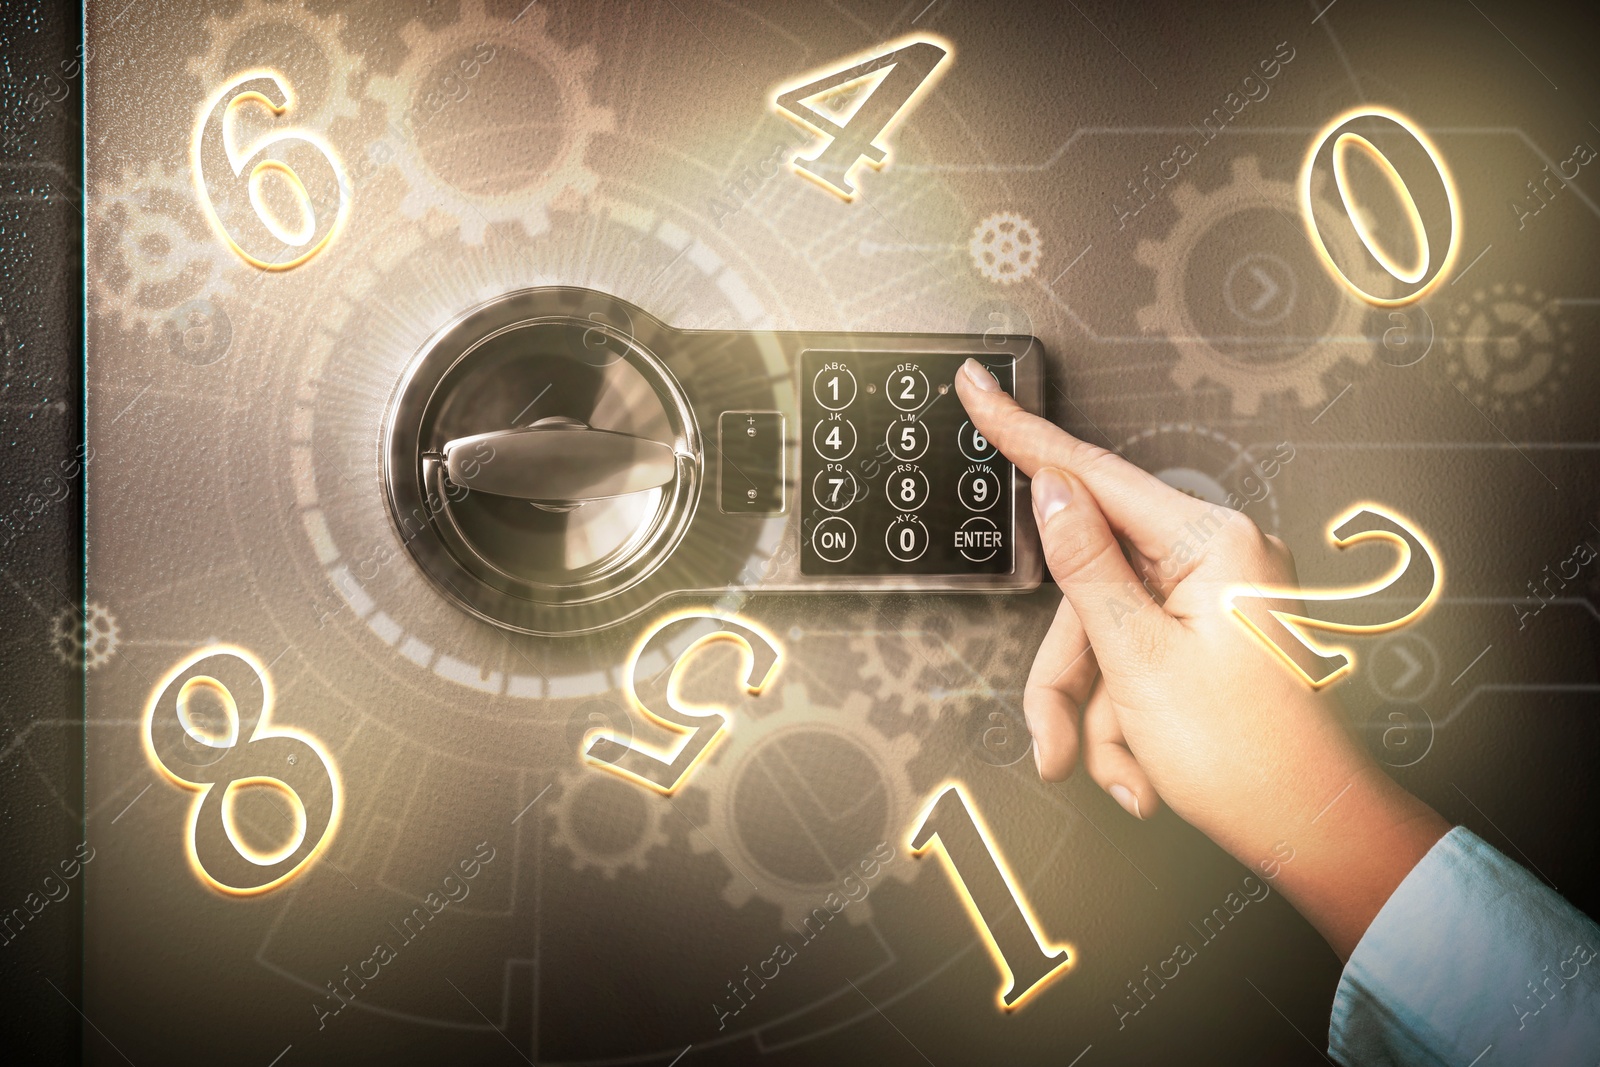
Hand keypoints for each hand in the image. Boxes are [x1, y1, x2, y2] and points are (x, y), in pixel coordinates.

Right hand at [955, 359, 1447, 957]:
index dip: (1022, 432)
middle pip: (1089, 587)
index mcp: (1211, 542)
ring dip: (1098, 712)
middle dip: (1069, 676)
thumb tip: (1051, 490)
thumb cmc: (1247, 755)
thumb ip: (1086, 566)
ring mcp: (1214, 597)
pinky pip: (1135, 659)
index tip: (979, 389)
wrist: (1311, 832)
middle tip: (1052, 739)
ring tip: (1122, 772)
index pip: (1093, 473)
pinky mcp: (1210, 634)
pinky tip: (1142, 770)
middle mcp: (1217, 558)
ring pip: (1105, 635)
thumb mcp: (1139, 658)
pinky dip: (1125, 719)